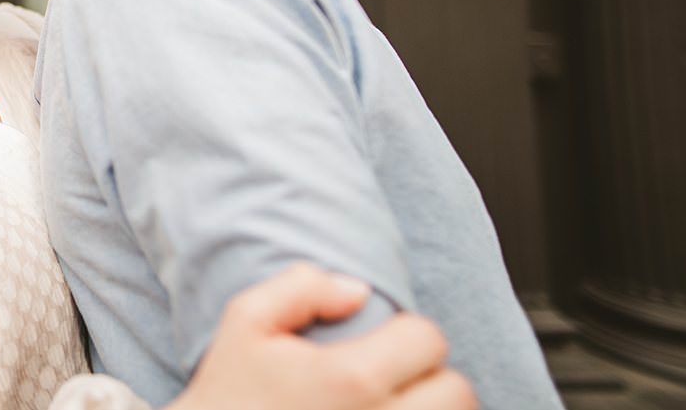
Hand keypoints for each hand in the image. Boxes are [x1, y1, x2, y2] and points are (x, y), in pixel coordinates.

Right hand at [166, 263, 476, 409]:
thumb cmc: (227, 395)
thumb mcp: (244, 322)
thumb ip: (301, 288)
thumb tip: (357, 290)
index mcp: (349, 379)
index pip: (427, 339)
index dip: (405, 333)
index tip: (378, 344)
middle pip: (457, 392)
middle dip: (430, 378)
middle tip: (391, 380)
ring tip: (389, 407)